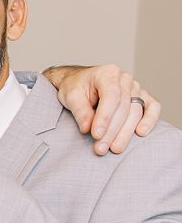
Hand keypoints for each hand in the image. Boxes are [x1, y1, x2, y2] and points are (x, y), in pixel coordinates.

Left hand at [45, 63, 159, 154]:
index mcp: (108, 74)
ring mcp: (136, 88)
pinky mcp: (142, 97)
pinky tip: (141, 133)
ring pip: (136, 111)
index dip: (104, 117)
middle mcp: (125, 79)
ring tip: (114, 149)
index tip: (96, 135)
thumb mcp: (70, 96)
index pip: (111, 96)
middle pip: (124, 107)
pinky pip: (152, 107)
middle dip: (112, 131)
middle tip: (101, 148)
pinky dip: (150, 120)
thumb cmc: (76, 88)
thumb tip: (88, 128)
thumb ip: (80, 111)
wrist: (81, 82)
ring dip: (126, 132)